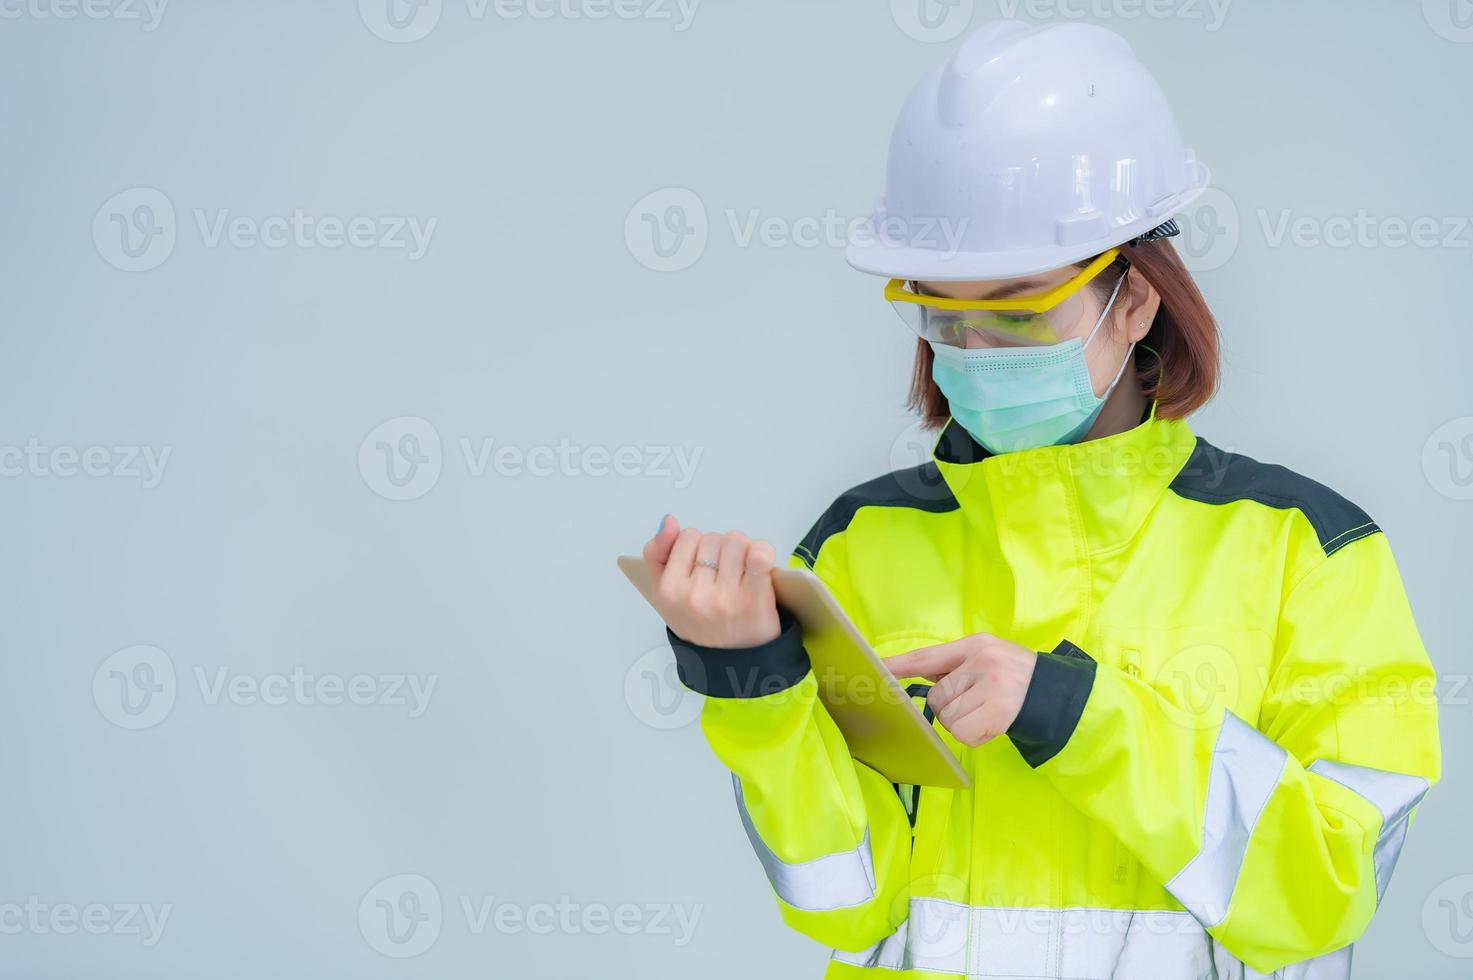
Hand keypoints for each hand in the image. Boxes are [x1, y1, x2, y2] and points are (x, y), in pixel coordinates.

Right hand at [642, 515, 781, 648]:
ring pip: (736, 542)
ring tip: (742, 572)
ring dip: (743, 551)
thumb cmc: (700, 623)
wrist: (733, 662)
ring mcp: (725, 598)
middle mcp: (695, 595)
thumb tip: (668, 521)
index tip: (702, 566)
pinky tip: (760, 562)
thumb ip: (657, 555)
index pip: (687, 536)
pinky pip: (759, 556)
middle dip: (720, 550)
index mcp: (669, 591)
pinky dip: (762, 551)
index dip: (698, 546)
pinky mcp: (755, 600)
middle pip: (713, 538)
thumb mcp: (665, 595)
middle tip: (724, 574)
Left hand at [882, 634, 1037, 746]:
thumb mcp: (988, 658)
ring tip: (986, 713)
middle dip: (950, 707)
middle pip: (937, 697)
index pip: (928, 657)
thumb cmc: (1014, 678)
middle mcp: (982, 662)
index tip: (876, 670)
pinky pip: (963, 733)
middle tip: (975, 704)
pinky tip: (990, 725)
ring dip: (962, 722)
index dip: (899, 665)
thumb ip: (955, 666)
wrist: (1057, 695)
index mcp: (975, 645)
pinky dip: (973, 735)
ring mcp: (992, 688)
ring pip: (948, 718)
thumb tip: (916, 679)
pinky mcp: (999, 713)